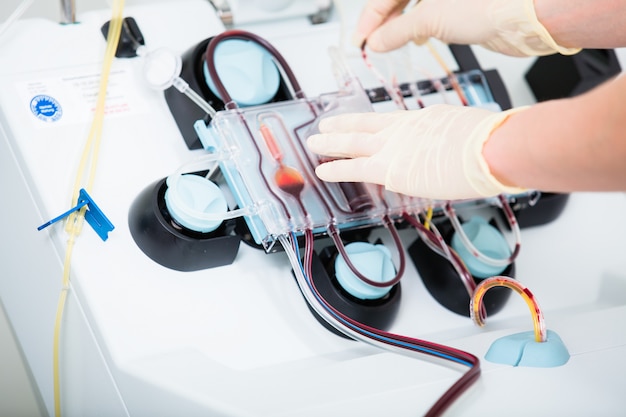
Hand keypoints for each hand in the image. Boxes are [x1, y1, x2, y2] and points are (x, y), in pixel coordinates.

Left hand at [307, 104, 526, 200]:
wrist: (488, 148)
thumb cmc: (488, 142)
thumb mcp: (467, 130)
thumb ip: (451, 140)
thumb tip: (453, 150)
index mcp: (421, 118)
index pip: (388, 121)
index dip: (369, 123)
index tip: (359, 123)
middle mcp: (402, 129)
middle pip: (363, 125)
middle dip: (341, 127)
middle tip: (324, 126)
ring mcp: (393, 147)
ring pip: (352, 143)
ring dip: (330, 144)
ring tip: (314, 143)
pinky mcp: (390, 169)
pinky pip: (354, 169)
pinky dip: (336, 169)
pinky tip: (322, 171)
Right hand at [353, 0, 579, 56]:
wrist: (525, 18)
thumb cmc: (487, 5)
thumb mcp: (430, 18)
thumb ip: (397, 30)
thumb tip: (377, 42)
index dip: (370, 18)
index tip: (360, 40)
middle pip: (398, 0)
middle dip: (383, 22)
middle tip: (371, 44)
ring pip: (413, 7)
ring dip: (400, 26)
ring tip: (390, 44)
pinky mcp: (460, 6)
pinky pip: (430, 15)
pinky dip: (419, 27)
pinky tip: (417, 39)